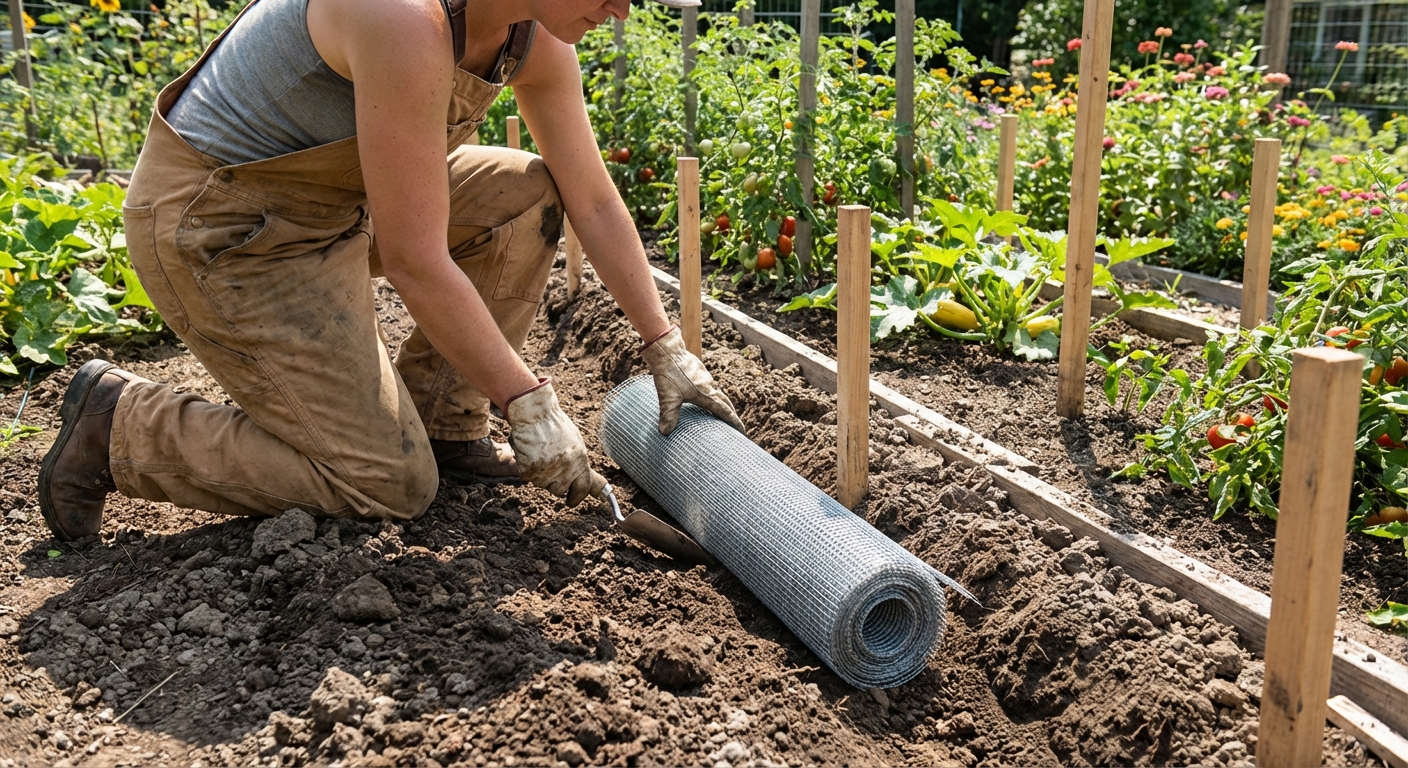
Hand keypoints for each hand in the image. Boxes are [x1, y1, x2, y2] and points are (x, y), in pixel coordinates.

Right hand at [505, 379, 605, 506]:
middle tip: (550, 466)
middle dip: (554, 482)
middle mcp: (565, 468)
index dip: (577, 497)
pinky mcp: (529, 471)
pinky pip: (528, 478)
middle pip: (559, 490)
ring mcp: (547, 471)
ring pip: (542, 484)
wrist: (534, 413)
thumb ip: (578, 463)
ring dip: (540, 474)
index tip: (571, 502)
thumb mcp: (575, 443)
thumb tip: (587, 482)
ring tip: (540, 452)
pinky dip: (526, 467)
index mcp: (580, 460)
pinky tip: (529, 452)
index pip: (583, 488)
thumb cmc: (554, 425)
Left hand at [641, 325, 744, 434]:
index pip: (724, 411)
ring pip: (718, 393)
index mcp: (706, 394)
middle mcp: (709, 386)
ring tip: (722, 412)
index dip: (734, 422)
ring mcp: (705, 377)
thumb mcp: (667, 397)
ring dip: (722, 403)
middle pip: (725, 402)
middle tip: (736, 426)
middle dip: (731, 414)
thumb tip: (664, 433)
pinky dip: (712, 394)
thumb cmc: (668, 374)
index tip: (742, 431)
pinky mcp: (699, 371)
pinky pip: (710, 385)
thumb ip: (668, 415)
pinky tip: (705, 395)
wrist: (668, 350)